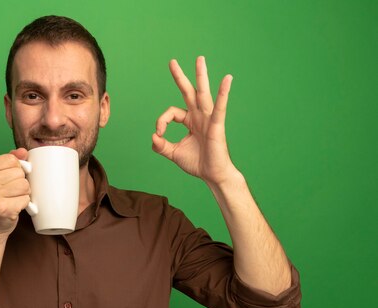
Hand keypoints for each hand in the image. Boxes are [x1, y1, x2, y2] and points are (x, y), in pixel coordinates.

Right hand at [0, 148, 29, 235]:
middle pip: (19, 172)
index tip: (10, 179)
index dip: (17, 169)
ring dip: (24, 194)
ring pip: (24, 185)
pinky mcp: (3, 208)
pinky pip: (26, 199)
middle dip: (21, 183)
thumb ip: (10, 162)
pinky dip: (24, 204)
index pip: (12, 159)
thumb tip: (23, 151)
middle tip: (11, 193)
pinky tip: (14, 208)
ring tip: (13, 199)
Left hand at [152, 56, 238, 185]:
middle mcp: (199, 116)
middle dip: (180, 77)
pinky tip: (227, 79)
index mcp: (189, 121)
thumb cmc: (197, 163)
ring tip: (199, 59)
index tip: (159, 134)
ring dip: (201, 76)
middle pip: (188, 92)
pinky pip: (220, 106)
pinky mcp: (216, 125)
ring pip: (203, 94)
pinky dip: (223, 93)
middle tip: (172, 62)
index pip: (171, 113)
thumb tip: (153, 137)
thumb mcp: (173, 153)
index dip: (162, 121)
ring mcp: (208, 119)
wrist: (212, 175)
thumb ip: (161, 145)